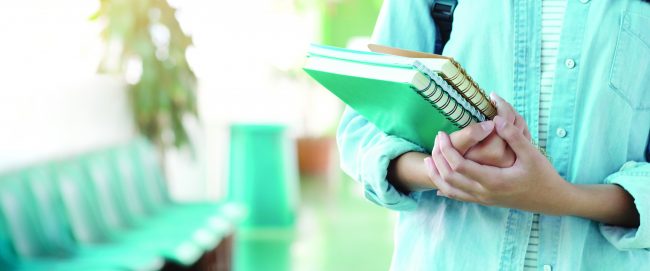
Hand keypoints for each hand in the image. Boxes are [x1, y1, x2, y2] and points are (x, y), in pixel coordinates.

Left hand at [426, 116, 570, 213]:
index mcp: (493, 180)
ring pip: (450, 190)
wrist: (551, 200)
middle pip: (449, 177)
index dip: (446, 149)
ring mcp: (483, 198)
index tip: (442, 133)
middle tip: (436, 140)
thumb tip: (496, 119)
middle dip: (438, 158)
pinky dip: (445, 188)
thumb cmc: (543, 176)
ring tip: (429, 158)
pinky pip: (458, 197)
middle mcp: (484, 192)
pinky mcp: (484, 200)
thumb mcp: (532, 154)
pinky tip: (438, 182)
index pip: (459, 165)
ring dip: (436, 174)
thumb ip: (514, 136)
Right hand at [448, 92, 529, 167]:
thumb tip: (491, 123)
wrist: (458, 174)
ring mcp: (513, 159)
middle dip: (508, 107)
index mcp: (494, 152)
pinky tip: (505, 122)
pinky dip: (515, 126)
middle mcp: (508, 157)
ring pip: (521, 129)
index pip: (505, 119)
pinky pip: (522, 137)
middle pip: (517, 122)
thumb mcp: (457, 144)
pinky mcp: (515, 160)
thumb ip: (471, 134)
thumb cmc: (453, 156)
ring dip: (513, 115)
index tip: (492, 95)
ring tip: (501, 108)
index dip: (500, 103)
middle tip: (497, 99)